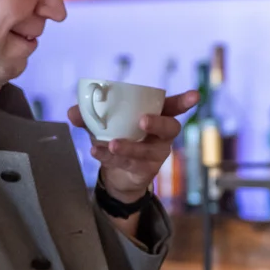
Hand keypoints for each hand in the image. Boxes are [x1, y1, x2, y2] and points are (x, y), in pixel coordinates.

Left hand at [69, 89, 200, 202]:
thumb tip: (73, 112)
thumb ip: (89, 116)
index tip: (195, 95)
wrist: (116, 174)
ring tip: (113, 144)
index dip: (185, 101)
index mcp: (157, 116)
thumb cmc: (117, 138)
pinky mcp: (146, 170)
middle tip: (142, 121)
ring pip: (149, 150)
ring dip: (131, 146)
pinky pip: (131, 164)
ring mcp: (156, 154)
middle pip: (171, 128)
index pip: (174, 107)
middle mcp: (162, 135)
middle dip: (158, 123)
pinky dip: (112, 157)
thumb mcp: (103, 125)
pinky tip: (97, 151)